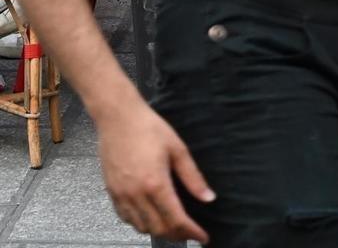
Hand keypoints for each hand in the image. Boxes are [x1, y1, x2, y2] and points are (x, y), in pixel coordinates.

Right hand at [97, 97, 213, 243]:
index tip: (203, 238)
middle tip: (191, 233)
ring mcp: (121, 196)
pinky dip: (140, 223)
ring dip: (158, 230)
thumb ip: (193, 177)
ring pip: (141, 227)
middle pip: (158, 228)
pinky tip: (150, 216)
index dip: (191, 232)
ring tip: (174, 225)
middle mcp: (136, 195)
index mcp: (156, 184)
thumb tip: (208, 198)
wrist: (119, 119)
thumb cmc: (150, 129)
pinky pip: (126, 218)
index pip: (176, 219)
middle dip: (177, 235)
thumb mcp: (178, 149)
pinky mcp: (111, 193)